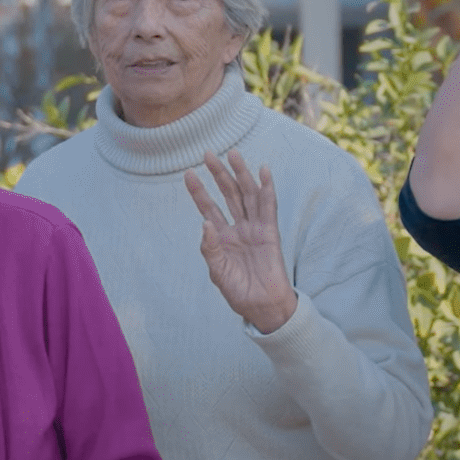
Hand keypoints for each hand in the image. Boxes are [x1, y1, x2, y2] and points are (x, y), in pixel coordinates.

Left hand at [187, 148, 295, 333]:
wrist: (262, 306)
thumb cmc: (238, 291)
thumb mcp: (217, 270)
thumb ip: (210, 247)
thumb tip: (205, 222)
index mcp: (221, 237)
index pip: (208, 207)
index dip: (199, 191)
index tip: (189, 173)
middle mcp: (237, 228)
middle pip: (228, 194)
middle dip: (219, 174)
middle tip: (208, 153)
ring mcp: (254, 228)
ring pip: (247, 195)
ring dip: (240, 174)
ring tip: (232, 154)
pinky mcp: (270, 233)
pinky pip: (268, 207)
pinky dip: (266, 188)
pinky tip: (263, 171)